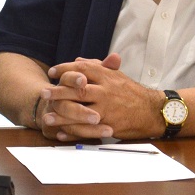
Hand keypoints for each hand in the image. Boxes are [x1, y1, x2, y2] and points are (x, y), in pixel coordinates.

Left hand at [36, 53, 162, 141]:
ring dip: (60, 115)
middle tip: (43, 93)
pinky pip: (86, 129)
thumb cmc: (132, 93)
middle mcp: (105, 91)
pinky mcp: (108, 124)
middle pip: (77, 89)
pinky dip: (72, 132)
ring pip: (79, 111)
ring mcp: (107, 108)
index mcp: (107, 76)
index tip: (52, 72)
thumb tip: (78, 61)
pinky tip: (60, 133)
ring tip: (46, 118)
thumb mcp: (117, 76)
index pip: (82, 69)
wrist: (152, 111)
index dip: (65, 69)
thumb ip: (97, 68)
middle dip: (57, 91)